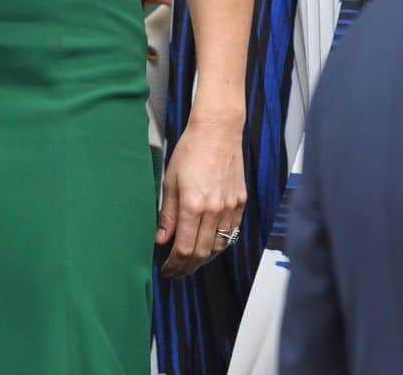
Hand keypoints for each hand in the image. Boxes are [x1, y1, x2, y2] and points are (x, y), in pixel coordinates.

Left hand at [157, 117, 245, 276]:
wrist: (217, 131)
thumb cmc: (191, 151)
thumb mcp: (170, 181)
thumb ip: (167, 214)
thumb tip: (161, 240)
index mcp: (193, 204)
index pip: (184, 248)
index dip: (174, 264)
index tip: (166, 269)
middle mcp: (214, 210)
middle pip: (202, 253)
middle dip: (187, 267)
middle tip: (177, 272)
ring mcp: (230, 207)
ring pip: (219, 246)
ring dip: (204, 259)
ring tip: (191, 261)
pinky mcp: (240, 202)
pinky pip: (232, 232)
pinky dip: (220, 243)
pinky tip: (209, 244)